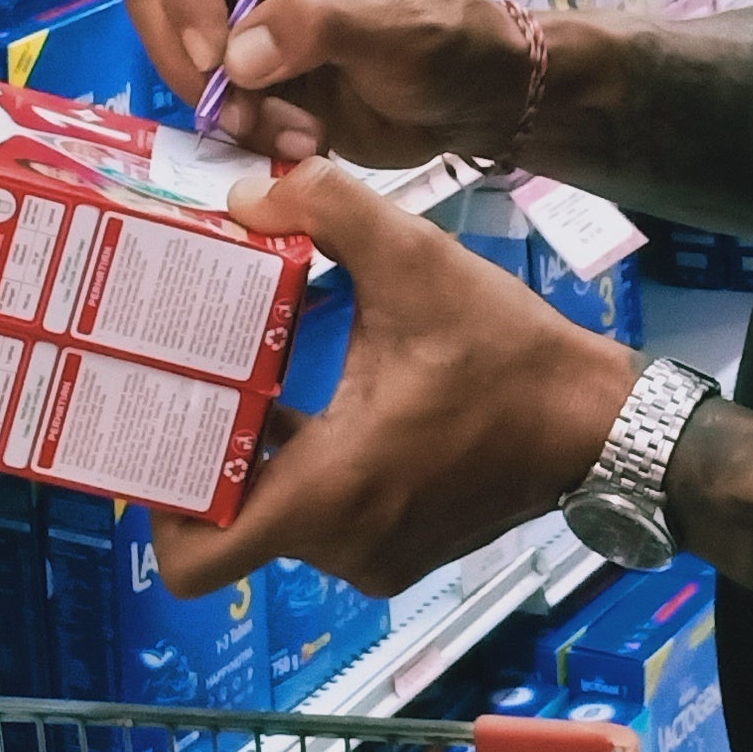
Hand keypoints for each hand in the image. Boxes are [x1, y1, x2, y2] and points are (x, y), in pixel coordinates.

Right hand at [129, 0, 530, 165]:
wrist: (473, 104)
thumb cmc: (451, 42)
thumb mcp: (400, 25)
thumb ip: (319, 24)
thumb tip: (236, 57)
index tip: (215, 52)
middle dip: (193, 56)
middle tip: (241, 110)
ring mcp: (246, 16)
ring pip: (175, 49)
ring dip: (220, 102)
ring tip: (286, 132)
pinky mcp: (248, 72)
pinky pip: (205, 97)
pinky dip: (238, 129)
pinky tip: (295, 142)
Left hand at [152, 161, 632, 595]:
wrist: (599, 425)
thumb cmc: (511, 356)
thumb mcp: (417, 263)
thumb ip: (328, 209)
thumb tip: (249, 191)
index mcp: (326, 493)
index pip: (194, 560)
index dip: (155, 509)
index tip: (153, 435)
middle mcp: (340, 543)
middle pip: (229, 524)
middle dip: (205, 457)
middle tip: (186, 387)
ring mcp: (371, 555)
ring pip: (278, 518)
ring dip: (260, 461)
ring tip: (246, 386)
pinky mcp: (399, 551)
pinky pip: (324, 520)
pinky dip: (309, 473)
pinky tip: (315, 405)